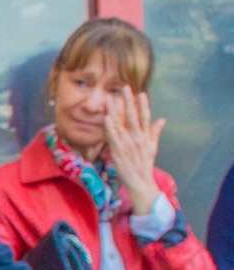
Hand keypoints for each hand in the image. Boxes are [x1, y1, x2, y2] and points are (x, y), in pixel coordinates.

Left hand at [104, 86, 164, 211]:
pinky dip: (110, 126)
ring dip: (115, 110)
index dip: (143, 105)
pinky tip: (106, 117)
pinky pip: (112, 136)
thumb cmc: (145, 164)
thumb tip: (162, 119)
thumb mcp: (153, 147)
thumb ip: (155, 132)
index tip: (140, 93)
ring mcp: (127, 144)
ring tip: (110, 97)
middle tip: (125, 87)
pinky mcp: (118, 151)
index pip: (145, 117)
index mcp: (145, 136)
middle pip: (132, 116)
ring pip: (120, 123)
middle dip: (128, 101)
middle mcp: (137, 138)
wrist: (140, 182)